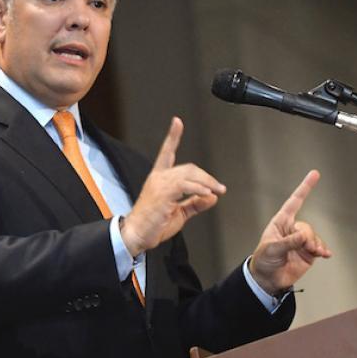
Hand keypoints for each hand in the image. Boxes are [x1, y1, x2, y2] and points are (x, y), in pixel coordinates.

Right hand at [121, 118, 226, 256]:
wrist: (137, 235)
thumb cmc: (153, 225)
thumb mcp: (178, 213)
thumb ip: (194, 204)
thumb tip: (212, 198)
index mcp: (159, 179)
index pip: (166, 153)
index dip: (172, 136)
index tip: (177, 122)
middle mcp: (158, 178)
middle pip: (188, 167)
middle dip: (206, 177)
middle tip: (219, 188)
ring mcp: (159, 184)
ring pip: (189, 174)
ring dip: (207, 183)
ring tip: (217, 191)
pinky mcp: (162, 193)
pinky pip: (185, 186)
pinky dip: (199, 189)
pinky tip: (207, 194)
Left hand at [249, 170, 330, 294]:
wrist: (267, 279)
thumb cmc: (264, 260)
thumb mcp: (271, 249)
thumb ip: (288, 242)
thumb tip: (304, 236)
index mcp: (280, 222)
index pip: (294, 202)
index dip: (304, 188)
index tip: (315, 174)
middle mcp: (292, 229)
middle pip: (306, 227)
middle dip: (307, 237)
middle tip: (305, 247)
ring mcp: (301, 241)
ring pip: (314, 237)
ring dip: (315, 245)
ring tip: (313, 253)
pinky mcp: (308, 253)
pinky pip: (319, 247)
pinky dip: (323, 250)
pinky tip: (326, 254)